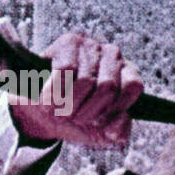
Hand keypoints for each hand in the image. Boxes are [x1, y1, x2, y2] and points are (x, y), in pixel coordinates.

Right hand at [9, 31, 143, 149]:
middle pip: (108, 86)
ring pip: (85, 80)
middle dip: (87, 111)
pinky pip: (65, 70)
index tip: (98, 120)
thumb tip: (122, 118)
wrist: (42, 112)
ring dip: (68, 104)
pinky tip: (48, 101)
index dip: (114, 108)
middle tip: (73, 118)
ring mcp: (91, 46)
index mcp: (127, 74)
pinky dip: (54, 92)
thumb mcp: (101, 133)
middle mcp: (112, 54)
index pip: (133, 86)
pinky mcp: (68, 42)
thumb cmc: (76, 118)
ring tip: (59, 110)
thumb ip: (119, 132)